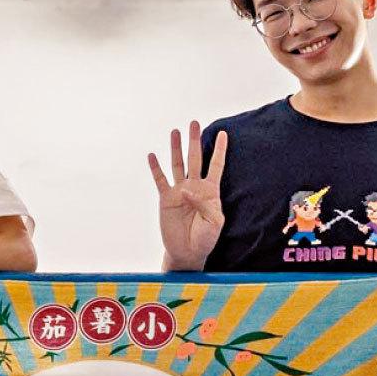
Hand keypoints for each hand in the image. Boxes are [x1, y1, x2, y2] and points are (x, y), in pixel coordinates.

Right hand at [148, 121, 227, 269]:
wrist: (188, 252)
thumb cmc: (206, 238)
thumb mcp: (214, 221)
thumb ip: (203, 203)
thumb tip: (185, 189)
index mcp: (211, 191)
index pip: (216, 165)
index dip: (220, 150)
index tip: (223, 133)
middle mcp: (194, 186)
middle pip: (195, 158)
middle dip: (194, 141)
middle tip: (194, 123)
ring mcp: (179, 191)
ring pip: (177, 164)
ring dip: (176, 148)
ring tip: (175, 132)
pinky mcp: (166, 199)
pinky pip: (160, 180)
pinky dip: (156, 168)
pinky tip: (152, 155)